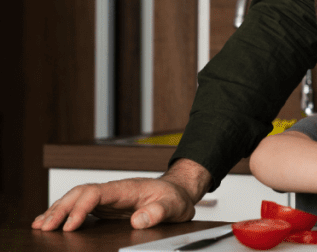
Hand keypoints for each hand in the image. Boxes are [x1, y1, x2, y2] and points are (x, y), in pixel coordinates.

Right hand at [32, 159, 210, 230]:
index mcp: (126, 188)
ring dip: (57, 210)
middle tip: (45, 227)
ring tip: (40, 225)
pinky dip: (63, 213)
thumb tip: (138, 220)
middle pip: (80, 193)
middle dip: (60, 208)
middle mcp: (113, 191)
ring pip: (76, 198)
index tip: (71, 225)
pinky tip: (50, 223)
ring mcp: (108, 198)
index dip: (80, 208)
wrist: (178, 191)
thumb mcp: (174, 206)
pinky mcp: (105, 207)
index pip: (96, 193)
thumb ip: (158, 212)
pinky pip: (80, 207)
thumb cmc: (175, 198)